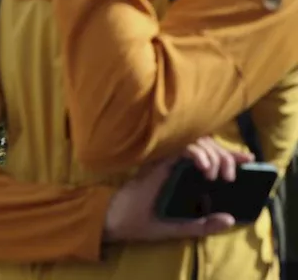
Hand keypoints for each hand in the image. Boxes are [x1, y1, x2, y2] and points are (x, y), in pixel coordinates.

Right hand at [103, 137, 252, 242]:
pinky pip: (182, 148)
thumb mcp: (182, 227)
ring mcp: (166, 160)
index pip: (209, 156)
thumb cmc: (144, 222)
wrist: (119, 220)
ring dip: (212, 154)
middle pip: (207, 144)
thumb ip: (204, 225)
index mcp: (181, 174)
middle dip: (225, 155)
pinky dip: (197, 154)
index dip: (230, 154)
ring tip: (214, 174)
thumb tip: (231, 218)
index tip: (248, 158)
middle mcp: (175, 163)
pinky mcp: (159, 161)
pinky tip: (204, 168)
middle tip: (230, 175)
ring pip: (197, 142)